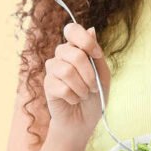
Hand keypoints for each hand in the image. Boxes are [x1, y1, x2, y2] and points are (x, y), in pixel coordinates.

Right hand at [43, 23, 110, 143]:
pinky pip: (61, 87)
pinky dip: (73, 97)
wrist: (84, 120)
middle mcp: (62, 55)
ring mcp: (53, 69)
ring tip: (84, 94)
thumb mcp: (103, 74)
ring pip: (67, 70)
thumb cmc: (95, 96)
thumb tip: (91, 29)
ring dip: (81, 87)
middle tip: (93, 87)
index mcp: (76, 48)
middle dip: (89, 74)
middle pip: (74, 53)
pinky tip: (73, 100)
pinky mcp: (47, 84)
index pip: (72, 29)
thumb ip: (96, 54)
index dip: (85, 40)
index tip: (97, 55)